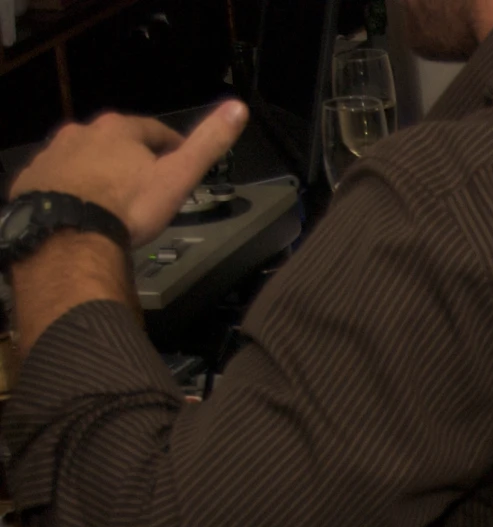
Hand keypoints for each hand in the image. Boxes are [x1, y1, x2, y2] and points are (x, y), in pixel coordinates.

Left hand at [8, 102, 248, 247]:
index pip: (154, 131)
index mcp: (119, 129)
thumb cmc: (129, 205)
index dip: (169, 147)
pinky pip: (59, 177)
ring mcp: (54, 153)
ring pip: (85, 158)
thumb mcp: (178, 176)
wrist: (69, 232)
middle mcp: (82, 132)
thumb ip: (207, 145)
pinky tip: (84, 208)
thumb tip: (238, 108)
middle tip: (145, 186)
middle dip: (130, 159)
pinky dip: (73, 187)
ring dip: (99, 171)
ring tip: (113, 199)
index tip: (176, 165)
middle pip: (115, 142)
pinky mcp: (34, 177)